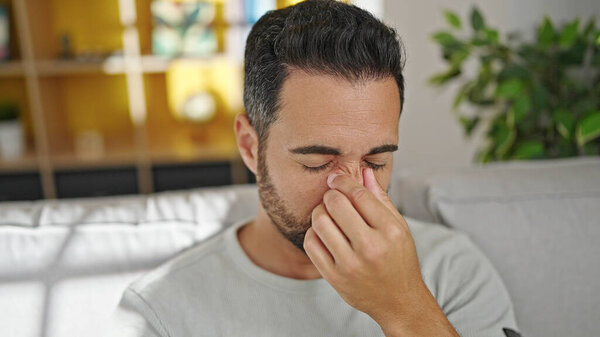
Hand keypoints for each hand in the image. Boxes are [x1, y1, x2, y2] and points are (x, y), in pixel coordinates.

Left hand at [303, 167, 456, 335]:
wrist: (398, 301)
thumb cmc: (399, 259)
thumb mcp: (398, 227)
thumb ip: (380, 199)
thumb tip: (363, 171)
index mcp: (390, 231)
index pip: (358, 194)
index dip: (342, 181)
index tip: (335, 178)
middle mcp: (370, 247)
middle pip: (335, 204)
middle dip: (330, 195)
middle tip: (332, 197)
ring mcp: (351, 264)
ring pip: (319, 222)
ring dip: (319, 212)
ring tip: (326, 215)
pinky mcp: (335, 278)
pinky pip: (311, 244)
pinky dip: (313, 233)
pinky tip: (322, 233)